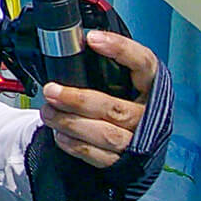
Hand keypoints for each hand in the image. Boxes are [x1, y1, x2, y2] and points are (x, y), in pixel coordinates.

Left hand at [38, 32, 159, 169]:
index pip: (143, 63)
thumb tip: (71, 47)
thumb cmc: (125, 103)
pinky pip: (98, 154)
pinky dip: (74, 145)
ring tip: (48, 112)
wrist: (136, 143)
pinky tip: (59, 133)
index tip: (92, 39)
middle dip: (78, 99)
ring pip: (104, 134)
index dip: (120, 50)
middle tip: (52, 90)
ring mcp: (138, 140)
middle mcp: (148, 114)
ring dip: (70, 123)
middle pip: (114, 108)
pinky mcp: (124, 161)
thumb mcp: (124, 81)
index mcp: (151, 86)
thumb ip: (105, 67)